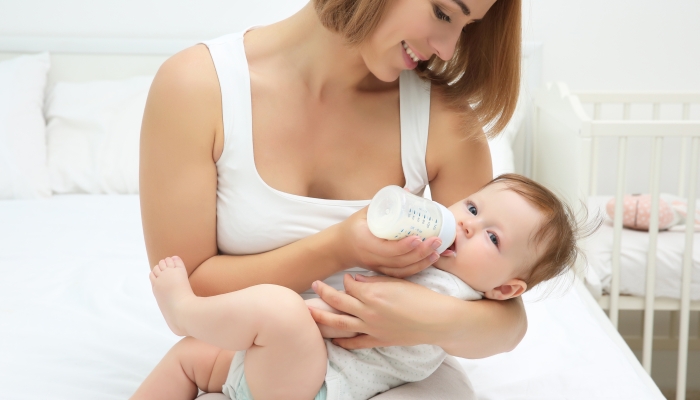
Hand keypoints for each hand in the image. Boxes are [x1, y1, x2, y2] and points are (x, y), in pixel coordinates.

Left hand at [308, 274, 457, 349]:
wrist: (438, 320)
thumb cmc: (422, 298)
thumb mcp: (398, 282)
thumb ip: (374, 280)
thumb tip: (354, 280)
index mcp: (373, 294)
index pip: (349, 285)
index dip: (346, 280)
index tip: (347, 278)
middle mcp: (368, 311)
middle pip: (337, 301)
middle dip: (323, 292)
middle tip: (314, 285)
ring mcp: (371, 328)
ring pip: (339, 323)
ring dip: (321, 316)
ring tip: (308, 312)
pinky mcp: (378, 340)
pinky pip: (354, 342)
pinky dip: (342, 341)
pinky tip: (332, 339)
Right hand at [336, 206, 442, 277]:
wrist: (340, 247)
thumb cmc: (354, 226)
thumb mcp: (365, 212)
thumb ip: (385, 202)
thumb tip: (408, 190)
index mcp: (365, 241)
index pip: (386, 248)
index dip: (403, 246)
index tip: (418, 238)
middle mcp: (372, 257)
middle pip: (398, 261)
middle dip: (420, 253)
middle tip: (436, 241)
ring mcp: (378, 267)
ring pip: (402, 270)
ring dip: (422, 262)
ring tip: (438, 251)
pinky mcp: (383, 271)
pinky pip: (401, 274)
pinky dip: (417, 269)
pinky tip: (430, 261)